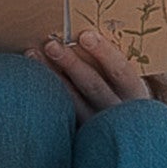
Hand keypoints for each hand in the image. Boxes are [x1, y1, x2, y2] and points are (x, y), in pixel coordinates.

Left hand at [28, 29, 152, 124]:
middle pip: (93, 86)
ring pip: (72, 100)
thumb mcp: (129, 83)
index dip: (104, 52)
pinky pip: (61, 114)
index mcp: (135, 93)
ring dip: (51, 76)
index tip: (85, 36)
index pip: (121, 71)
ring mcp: (97, 125)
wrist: (128, 135)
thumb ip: (114, 63)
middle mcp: (118, 112)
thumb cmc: (125, 95)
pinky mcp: (80, 134)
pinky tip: (30, 79)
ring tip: (33, 54)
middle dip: (71, 64)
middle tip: (51, 44)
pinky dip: (46, 94)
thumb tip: (86, 32)